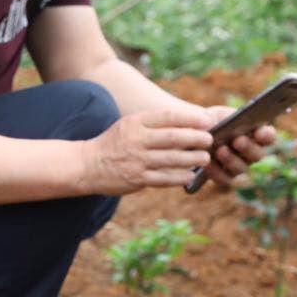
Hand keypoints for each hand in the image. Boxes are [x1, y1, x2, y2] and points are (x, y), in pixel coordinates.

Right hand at [77, 106, 216, 194]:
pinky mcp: (135, 179)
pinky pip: (163, 179)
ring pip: (171, 159)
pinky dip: (178, 177)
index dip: (190, 118)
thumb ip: (153, 123)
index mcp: (135, 123)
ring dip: (192, 159)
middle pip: (172, 138)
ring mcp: (136, 161)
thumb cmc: (114, 143)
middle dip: (195, 138)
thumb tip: (187, 122)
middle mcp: (136, 141)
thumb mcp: (129, 125)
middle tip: (209, 139)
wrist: (87, 165)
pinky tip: (190, 175)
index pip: (168, 117)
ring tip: (205, 158)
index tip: (207, 120)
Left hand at [198, 104, 276, 188]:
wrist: (191, 137)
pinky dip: (217, 172)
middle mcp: (251, 152)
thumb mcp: (215, 115)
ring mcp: (239, 166)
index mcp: (254, 134)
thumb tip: (229, 121)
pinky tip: (208, 164)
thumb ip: (225, 116)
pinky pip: (225, 179)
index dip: (267, 136)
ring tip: (220, 150)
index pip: (268, 137)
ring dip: (231, 160)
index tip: (260, 131)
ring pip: (242, 168)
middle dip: (248, 147)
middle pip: (258, 155)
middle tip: (238, 140)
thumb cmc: (208, 123)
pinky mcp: (225, 177)